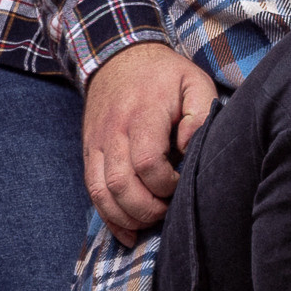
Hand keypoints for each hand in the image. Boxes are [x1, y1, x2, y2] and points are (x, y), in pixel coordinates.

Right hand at [83, 42, 216, 245]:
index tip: (182, 181)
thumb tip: (190, 147)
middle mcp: (113, 132)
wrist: (117, 58)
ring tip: (152, 221)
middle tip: (169, 209)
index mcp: (142, 114)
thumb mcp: (194, 81)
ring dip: (128, 217)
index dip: (166, 183)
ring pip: (102, 194)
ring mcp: (97, 144)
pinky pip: (92, 193)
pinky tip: (129, 233)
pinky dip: (109, 218)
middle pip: (122, 185)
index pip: (147, 162)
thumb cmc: (164, 75)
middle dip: (148, 209)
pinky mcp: (89, 154)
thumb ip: (200, 113)